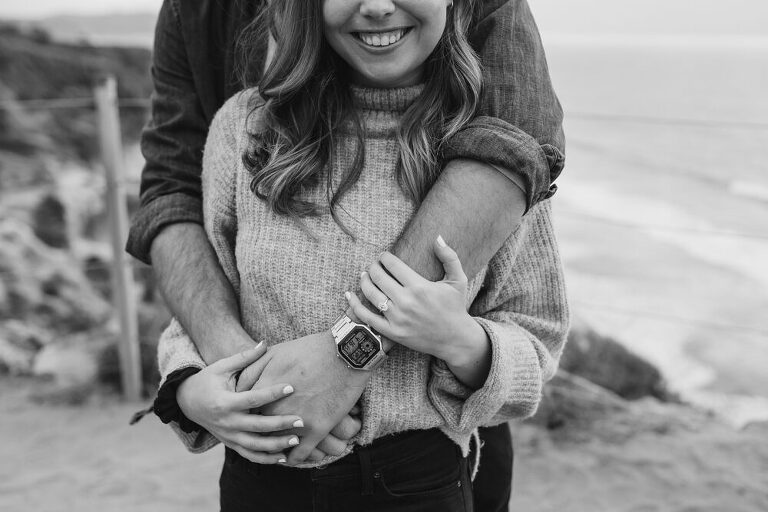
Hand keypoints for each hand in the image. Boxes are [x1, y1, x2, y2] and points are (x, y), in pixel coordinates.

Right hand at [176, 343, 303, 463]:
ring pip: (255, 445)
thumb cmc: (207, 380)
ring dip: (276, 445)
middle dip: (280, 424)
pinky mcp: (230, 444)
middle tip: (301, 420)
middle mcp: (227, 422)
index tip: (291, 387)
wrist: (186, 402)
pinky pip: (250, 455)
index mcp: (225, 402)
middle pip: (257, 426)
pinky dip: (266, 458)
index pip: (252, 399)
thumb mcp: (222, 367)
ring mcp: (228, 436)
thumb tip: (265, 343)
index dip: (272, 393)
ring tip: (296, 440)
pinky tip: (285, 457)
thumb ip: (244, 357)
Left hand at [238, 332, 371, 464]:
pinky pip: (299, 454)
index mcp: (262, 392)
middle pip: (258, 430)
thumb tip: (238, 387)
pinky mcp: (317, 430)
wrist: (344, 353)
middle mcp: (275, 410)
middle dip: (258, 432)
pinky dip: (294, 457)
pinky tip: (292, 455)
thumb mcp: (274, 353)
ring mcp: (296, 422)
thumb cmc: (309, 349)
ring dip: (274, 448)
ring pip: (277, 445)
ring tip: (275, 447)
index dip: (246, 414)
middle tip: (260, 434)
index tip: (250, 415)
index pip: (245, 412)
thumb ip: (251, 370)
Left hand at [346, 236, 479, 365]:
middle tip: (374, 265)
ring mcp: (397, 318)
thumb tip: (437, 237)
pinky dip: (354, 305)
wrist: (455, 339)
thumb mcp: (458, 280)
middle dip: (373, 267)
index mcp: (420, 286)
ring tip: (365, 275)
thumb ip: (449, 257)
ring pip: (371, 294)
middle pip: (378, 276)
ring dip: (364, 280)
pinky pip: (367, 317)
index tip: (383, 256)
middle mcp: (406, 302)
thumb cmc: (456, 307)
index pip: (392, 264)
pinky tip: (348, 294)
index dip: (384, 257)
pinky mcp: (392, 332)